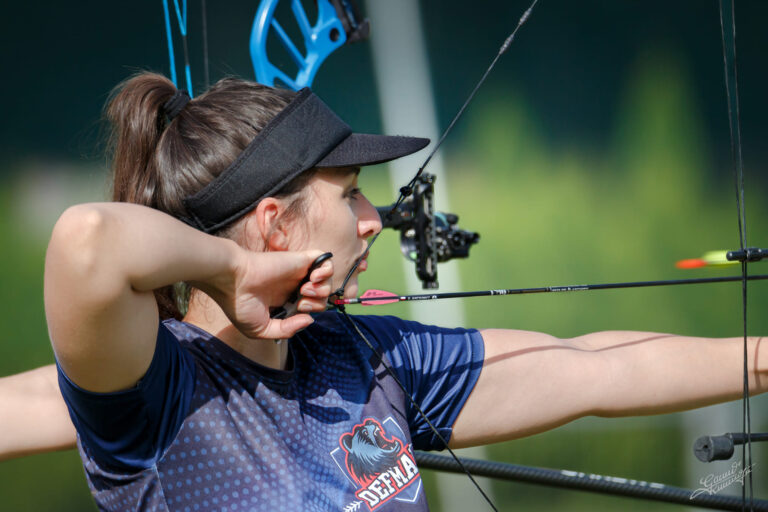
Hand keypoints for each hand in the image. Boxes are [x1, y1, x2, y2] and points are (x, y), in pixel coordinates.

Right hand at [207, 249, 333, 339]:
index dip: (310, 312)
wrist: (232, 281)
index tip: (297, 313)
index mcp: (284, 301)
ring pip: (326, 280)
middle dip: (318, 303)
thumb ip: (286, 330)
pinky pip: (325, 260)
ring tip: (305, 290)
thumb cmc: (240, 305)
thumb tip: (310, 320)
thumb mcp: (261, 329)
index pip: (310, 307)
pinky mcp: (299, 260)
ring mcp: (297, 273)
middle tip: (302, 303)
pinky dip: (326, 270)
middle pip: (321, 296)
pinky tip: (313, 278)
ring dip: (322, 289)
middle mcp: (293, 286)